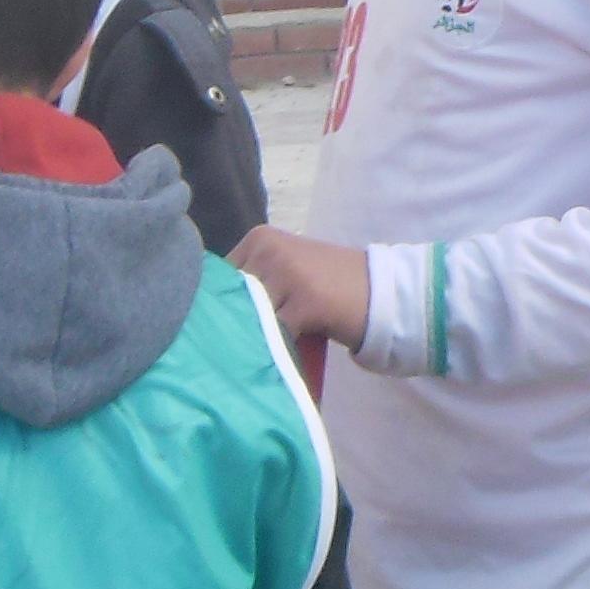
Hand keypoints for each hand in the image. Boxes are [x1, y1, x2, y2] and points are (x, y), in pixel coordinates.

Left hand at [232, 227, 372, 348]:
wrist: (381, 293)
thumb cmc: (327, 286)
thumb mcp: (284, 269)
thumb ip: (250, 281)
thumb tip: (208, 311)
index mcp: (261, 238)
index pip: (218, 278)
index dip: (224, 303)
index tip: (235, 320)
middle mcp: (270, 250)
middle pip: (231, 297)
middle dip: (237, 319)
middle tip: (251, 335)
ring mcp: (289, 274)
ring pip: (250, 315)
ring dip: (256, 334)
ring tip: (271, 342)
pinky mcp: (306, 302)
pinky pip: (275, 333)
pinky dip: (276, 346)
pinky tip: (285, 349)